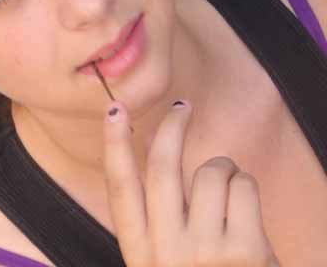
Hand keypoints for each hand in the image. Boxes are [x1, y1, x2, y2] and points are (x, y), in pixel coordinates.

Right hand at [103, 100, 279, 265]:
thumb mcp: (167, 252)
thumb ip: (158, 203)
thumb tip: (151, 141)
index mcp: (140, 253)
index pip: (120, 188)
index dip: (114, 145)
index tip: (114, 110)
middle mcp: (167, 252)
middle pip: (164, 168)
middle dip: (172, 128)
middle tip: (182, 107)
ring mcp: (207, 252)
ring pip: (211, 172)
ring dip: (223, 169)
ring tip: (226, 192)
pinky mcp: (247, 252)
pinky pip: (243, 186)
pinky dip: (245, 187)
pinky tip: (245, 211)